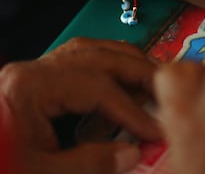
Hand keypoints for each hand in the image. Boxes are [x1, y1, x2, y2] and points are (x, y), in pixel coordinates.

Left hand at [0, 38, 160, 173]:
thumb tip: (133, 153)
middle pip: (97, 56)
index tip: (155, 130)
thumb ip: (91, 163)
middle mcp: (29, 72)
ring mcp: (28, 74)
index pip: (97, 87)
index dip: (132, 110)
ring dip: (124, 61)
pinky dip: (105, 64)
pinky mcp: (29, 83)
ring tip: (153, 77)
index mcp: (29, 88)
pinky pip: (75, 60)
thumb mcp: (41, 173)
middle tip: (168, 89)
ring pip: (88, 50)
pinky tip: (122, 76)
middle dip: (137, 72)